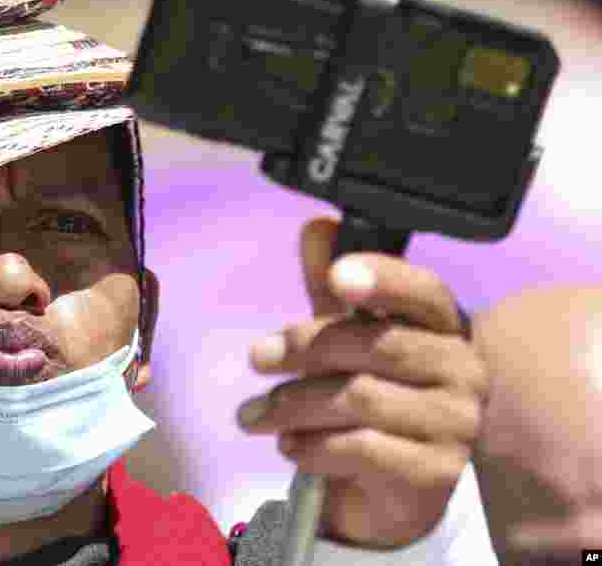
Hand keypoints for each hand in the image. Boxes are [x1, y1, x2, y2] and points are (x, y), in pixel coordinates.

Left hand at [236, 217, 486, 548]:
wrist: (387, 490)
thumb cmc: (369, 397)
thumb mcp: (345, 337)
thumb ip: (332, 287)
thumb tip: (318, 227)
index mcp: (444, 326)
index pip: (424, 291)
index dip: (383, 279)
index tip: (336, 278)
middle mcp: (463, 371)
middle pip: (376, 345)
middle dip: (304, 347)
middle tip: (257, 357)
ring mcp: (456, 425)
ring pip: (361, 399)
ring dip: (294, 404)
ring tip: (254, 415)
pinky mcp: (436, 474)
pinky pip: (362, 448)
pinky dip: (312, 445)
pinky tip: (289, 445)